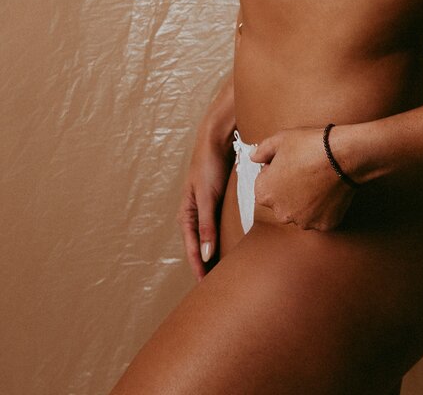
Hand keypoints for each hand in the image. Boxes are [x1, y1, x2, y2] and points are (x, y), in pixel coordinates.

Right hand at [177, 132, 233, 280]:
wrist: (216, 138)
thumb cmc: (208, 165)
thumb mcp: (207, 196)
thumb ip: (206, 225)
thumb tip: (205, 254)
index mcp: (186, 214)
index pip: (192, 249)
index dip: (198, 268)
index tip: (206, 287)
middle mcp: (194, 212)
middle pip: (199, 245)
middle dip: (205, 264)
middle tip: (216, 285)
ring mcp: (205, 206)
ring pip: (209, 236)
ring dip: (215, 251)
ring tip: (226, 269)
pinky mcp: (216, 199)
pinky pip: (218, 224)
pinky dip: (222, 236)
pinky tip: (234, 242)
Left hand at [250, 126, 355, 230]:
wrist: (342, 154)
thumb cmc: (309, 145)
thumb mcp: (280, 139)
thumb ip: (262, 150)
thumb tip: (253, 157)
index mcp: (264, 193)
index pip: (265, 186)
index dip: (276, 172)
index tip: (289, 163)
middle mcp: (280, 213)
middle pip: (282, 202)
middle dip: (289, 190)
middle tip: (305, 171)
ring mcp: (303, 221)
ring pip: (301, 212)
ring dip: (306, 201)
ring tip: (318, 180)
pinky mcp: (323, 224)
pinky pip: (320, 216)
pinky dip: (324, 207)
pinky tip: (329, 190)